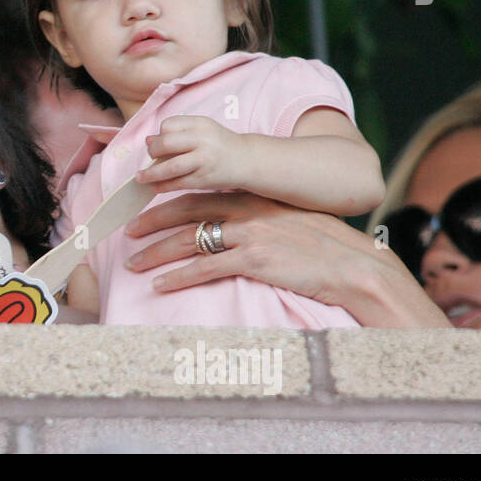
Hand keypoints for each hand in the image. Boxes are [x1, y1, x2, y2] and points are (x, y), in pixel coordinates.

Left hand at [122, 192, 448, 327]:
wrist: (352, 265)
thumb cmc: (322, 246)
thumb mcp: (287, 220)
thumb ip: (258, 217)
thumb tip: (233, 226)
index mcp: (253, 198)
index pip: (200, 195)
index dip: (169, 203)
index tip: (147, 210)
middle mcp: (247, 211)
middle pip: (186, 213)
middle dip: (152, 223)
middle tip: (128, 233)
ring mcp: (249, 235)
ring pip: (189, 241)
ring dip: (157, 253)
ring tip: (135, 264)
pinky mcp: (254, 260)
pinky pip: (205, 268)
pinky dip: (178, 277)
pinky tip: (161, 285)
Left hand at [136, 115, 246, 192]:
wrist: (248, 160)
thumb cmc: (219, 145)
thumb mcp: (202, 130)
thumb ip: (178, 133)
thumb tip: (148, 140)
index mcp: (200, 123)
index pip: (168, 125)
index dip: (160, 135)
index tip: (160, 143)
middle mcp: (202, 140)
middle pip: (165, 144)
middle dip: (152, 152)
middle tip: (151, 158)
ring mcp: (204, 160)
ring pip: (169, 167)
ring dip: (150, 174)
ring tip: (141, 177)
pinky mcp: (204, 179)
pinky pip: (177, 183)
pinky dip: (163, 186)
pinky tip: (156, 187)